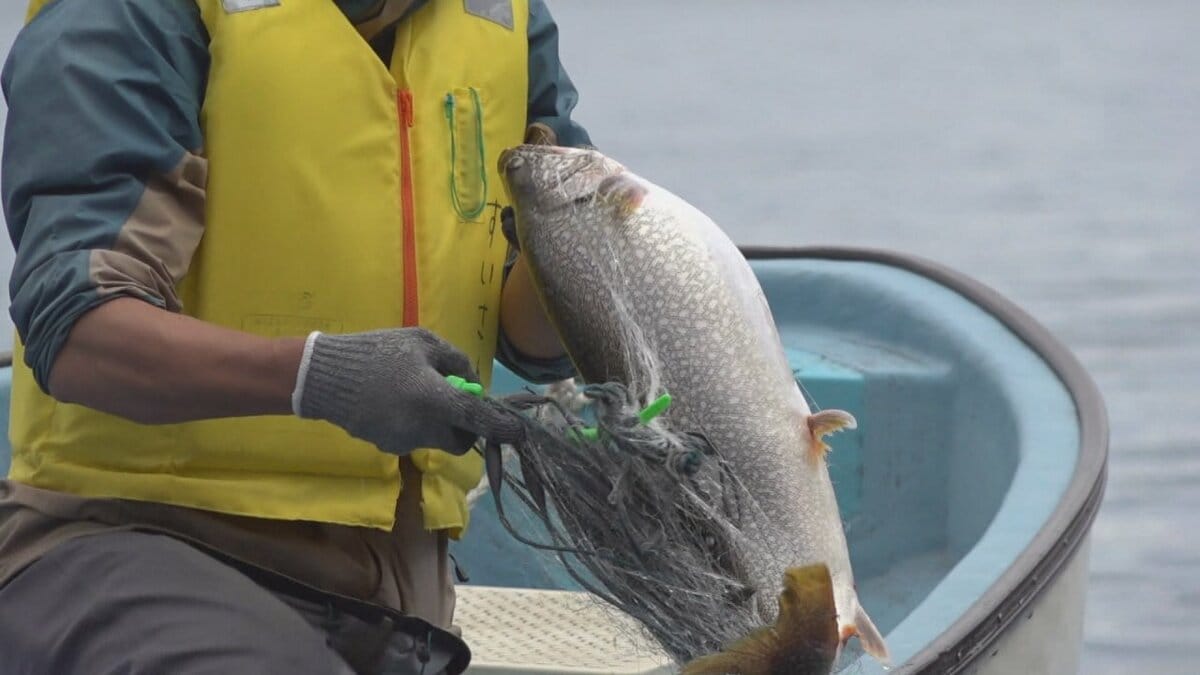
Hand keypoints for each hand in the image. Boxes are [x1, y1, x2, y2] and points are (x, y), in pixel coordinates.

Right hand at [295, 328, 523, 454]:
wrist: (322, 377)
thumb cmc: (377, 352)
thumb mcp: (422, 341)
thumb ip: (456, 362)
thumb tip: (472, 383)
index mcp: (434, 399)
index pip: (479, 420)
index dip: (503, 429)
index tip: (519, 433)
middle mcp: (423, 428)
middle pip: (461, 439)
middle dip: (465, 426)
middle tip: (453, 399)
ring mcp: (403, 442)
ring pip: (437, 439)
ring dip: (438, 422)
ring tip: (414, 392)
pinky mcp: (387, 447)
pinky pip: (414, 438)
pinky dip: (415, 425)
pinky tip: (394, 403)